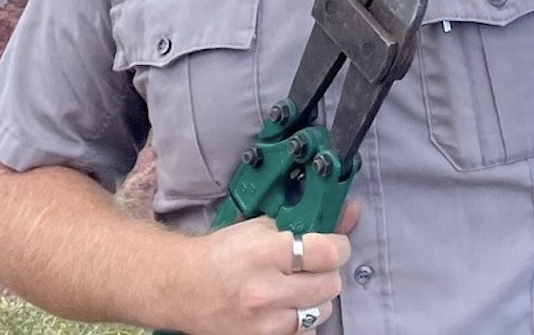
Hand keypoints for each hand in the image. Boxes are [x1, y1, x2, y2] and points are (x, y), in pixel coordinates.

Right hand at [172, 215, 353, 334]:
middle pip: (330, 284)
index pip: (329, 253)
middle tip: (311, 266)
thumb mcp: (262, 227)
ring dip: (315, 298)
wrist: (181, 286)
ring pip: (321, 312)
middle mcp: (267, 291)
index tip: (333, 245)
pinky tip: (285, 307)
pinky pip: (304, 333)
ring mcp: (264, 323)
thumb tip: (351, 211)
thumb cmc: (222, 253)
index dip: (338, 246)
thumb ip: (308, 221)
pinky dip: (301, 320)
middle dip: (326, 272)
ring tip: (295, 287)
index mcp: (266, 253)